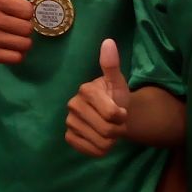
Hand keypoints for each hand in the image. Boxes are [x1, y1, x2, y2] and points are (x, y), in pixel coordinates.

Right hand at [0, 0, 34, 62]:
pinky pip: (16, 58)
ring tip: (15, 36)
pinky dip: (17, 54)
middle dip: (26, 27)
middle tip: (17, 25)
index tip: (19, 12)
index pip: (28, 10)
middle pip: (27, 28)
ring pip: (24, 44)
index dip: (26, 12)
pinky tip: (10, 46)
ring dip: (24, 41)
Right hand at [65, 39, 130, 156]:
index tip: (122, 112)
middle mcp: (73, 104)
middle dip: (117, 130)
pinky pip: (86, 149)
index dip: (122, 117)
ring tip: (109, 132)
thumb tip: (108, 41)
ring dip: (109, 141)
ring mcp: (69, 121)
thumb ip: (112, 65)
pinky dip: (98, 149)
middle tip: (116, 123)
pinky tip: (100, 140)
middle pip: (105, 130)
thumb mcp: (118, 83)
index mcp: (85, 90)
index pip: (111, 114)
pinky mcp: (68, 136)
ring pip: (98, 142)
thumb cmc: (116, 98)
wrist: (113, 116)